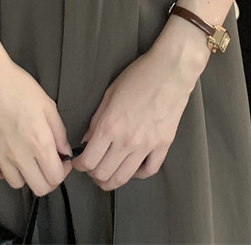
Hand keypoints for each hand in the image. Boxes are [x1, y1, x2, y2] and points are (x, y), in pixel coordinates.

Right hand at [0, 40, 73, 196]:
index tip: (62, 161)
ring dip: (25, 176)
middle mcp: (19, 155)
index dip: (63, 172)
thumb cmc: (19, 87)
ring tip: (27, 159)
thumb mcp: (47, 105)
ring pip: (16, 184)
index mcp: (39, 143)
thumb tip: (64, 152)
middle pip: (38, 188)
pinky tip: (6, 159)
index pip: (55, 178)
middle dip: (48, 179)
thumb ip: (59, 132)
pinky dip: (0, 172)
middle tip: (48, 164)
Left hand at [68, 46, 200, 190]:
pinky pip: (149, 170)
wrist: (170, 70)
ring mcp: (147, 145)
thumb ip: (96, 120)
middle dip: (93, 174)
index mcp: (110, 126)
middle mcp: (126, 140)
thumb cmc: (138, 75)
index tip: (79, 162)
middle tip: (92, 167)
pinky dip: (139, 174)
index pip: (88, 160)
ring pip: (124, 178)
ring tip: (109, 173)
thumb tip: (86, 141)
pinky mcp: (163, 145)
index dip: (80, 165)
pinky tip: (134, 167)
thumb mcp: (110, 93)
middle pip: (103, 174)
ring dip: (111, 180)